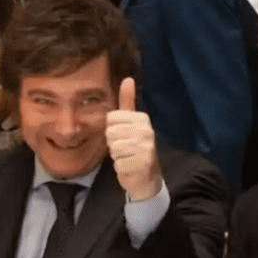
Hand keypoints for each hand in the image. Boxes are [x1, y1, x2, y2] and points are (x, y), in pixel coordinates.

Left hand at [105, 78, 162, 201]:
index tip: (124, 137)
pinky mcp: (141, 163)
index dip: (113, 130)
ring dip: (117, 156)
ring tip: (128, 157)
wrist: (147, 179)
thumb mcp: (132, 124)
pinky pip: (117, 162)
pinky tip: (130, 167)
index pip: (111, 118)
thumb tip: (128, 78)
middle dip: (114, 143)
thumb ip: (128, 102)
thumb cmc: (136, 149)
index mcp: (142, 119)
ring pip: (113, 147)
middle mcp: (146, 131)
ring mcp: (145, 147)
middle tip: (126, 149)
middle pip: (110, 132)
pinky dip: (120, 167)